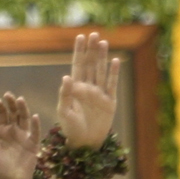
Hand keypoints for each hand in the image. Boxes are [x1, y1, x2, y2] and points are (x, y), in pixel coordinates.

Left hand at [0, 93, 40, 178]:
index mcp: (0, 133)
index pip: (0, 116)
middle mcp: (12, 133)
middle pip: (13, 114)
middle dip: (10, 104)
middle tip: (8, 95)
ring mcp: (23, 138)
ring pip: (24, 119)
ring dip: (22, 109)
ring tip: (19, 100)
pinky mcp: (33, 146)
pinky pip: (35, 133)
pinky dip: (35, 125)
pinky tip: (35, 116)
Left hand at [55, 32, 119, 149]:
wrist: (84, 144)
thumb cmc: (70, 128)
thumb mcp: (63, 111)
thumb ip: (65, 94)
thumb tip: (66, 76)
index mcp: (75, 88)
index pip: (77, 65)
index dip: (79, 51)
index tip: (80, 37)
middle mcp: (88, 88)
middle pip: (90, 65)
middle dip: (91, 50)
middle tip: (93, 34)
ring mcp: (99, 93)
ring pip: (101, 71)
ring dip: (102, 57)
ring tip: (102, 42)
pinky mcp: (109, 102)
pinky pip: (112, 85)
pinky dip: (113, 73)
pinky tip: (115, 61)